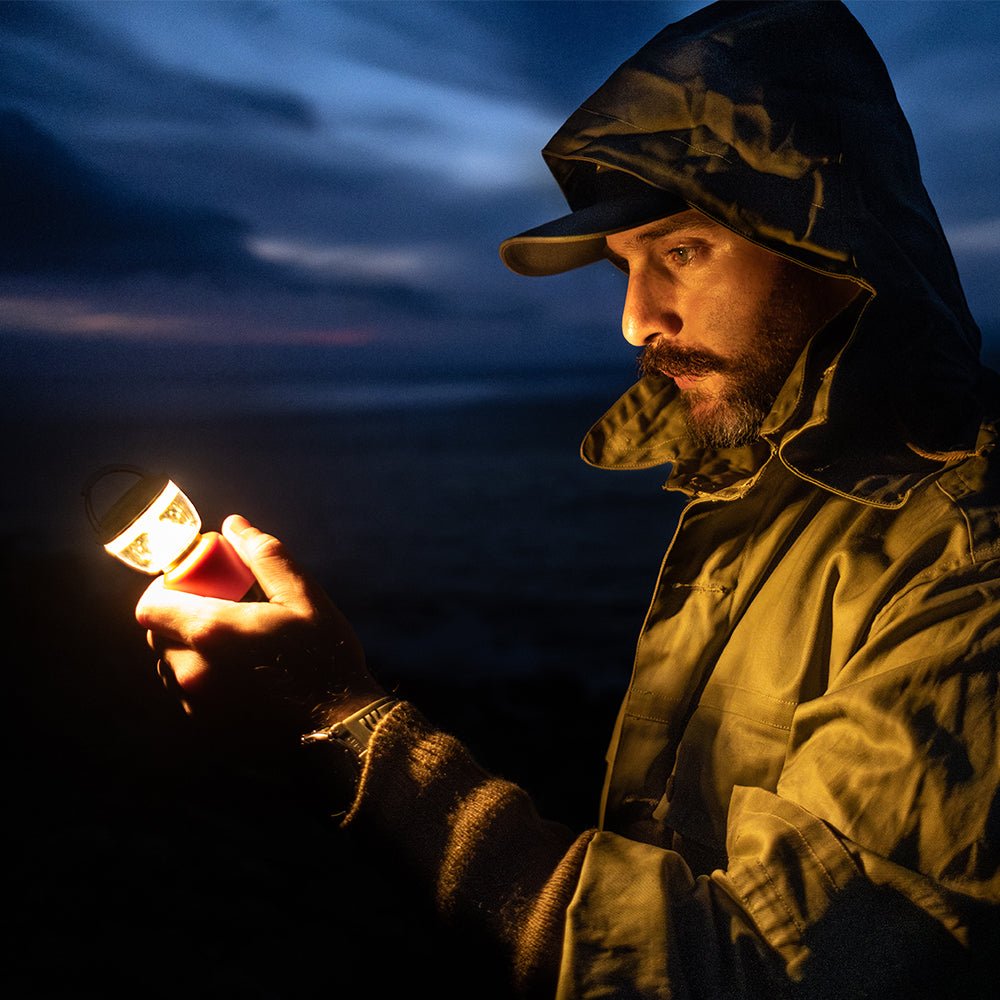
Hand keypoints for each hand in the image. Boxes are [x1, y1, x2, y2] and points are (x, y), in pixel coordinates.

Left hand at [135, 514, 384, 745]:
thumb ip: (263, 555)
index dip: (166, 588)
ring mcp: (196, 702)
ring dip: (191, 646)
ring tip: (236, 642)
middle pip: (157, 633)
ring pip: (171, 663)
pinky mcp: (205, 723)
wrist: (340, 721)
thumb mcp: (302, 595)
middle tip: (223, 607)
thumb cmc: (325, 656)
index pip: (149, 605)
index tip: (197, 583)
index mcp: (210, 631)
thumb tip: (233, 525)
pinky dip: (203, 673)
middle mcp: (192, 670)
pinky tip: (243, 670)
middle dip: (181, 614)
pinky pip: (187, 689)